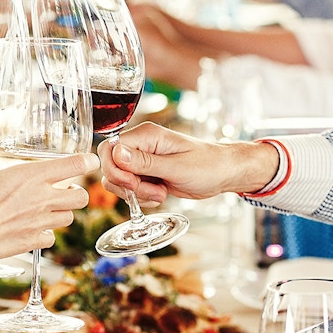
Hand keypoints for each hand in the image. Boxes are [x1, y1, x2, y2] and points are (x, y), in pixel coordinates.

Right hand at [0, 150, 97, 269]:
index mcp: (30, 176)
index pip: (75, 165)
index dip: (86, 161)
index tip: (88, 161)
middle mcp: (41, 200)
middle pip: (81, 197)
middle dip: (76, 192)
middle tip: (63, 189)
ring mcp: (38, 223)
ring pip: (69, 218)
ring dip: (62, 212)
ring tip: (46, 208)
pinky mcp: (31, 243)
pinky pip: (50, 238)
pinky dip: (46, 233)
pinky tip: (32, 227)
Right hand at [98, 122, 278, 204]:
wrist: (223, 174)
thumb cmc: (207, 165)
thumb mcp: (176, 167)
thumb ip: (145, 162)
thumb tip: (116, 154)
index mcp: (146, 135)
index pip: (109, 149)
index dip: (116, 170)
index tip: (133, 183)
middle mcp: (140, 146)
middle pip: (111, 167)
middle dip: (128, 185)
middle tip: (153, 191)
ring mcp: (142, 161)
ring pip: (119, 181)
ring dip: (136, 193)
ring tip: (160, 193)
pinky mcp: (146, 174)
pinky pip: (131, 189)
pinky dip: (142, 197)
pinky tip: (160, 195)